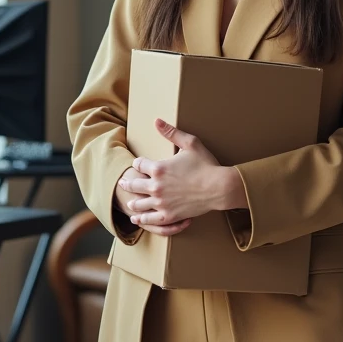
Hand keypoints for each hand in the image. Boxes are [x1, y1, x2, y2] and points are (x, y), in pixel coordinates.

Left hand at [117, 118, 223, 234]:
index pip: (139, 165)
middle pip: (134, 185)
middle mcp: (156, 186)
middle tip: (123, 184)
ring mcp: (161, 203)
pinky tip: (136, 219)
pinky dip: (141, 219)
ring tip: (130, 203)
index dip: (138, 164)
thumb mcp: (190, 143)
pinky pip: (150, 220)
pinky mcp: (169, 215)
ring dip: (133, 202)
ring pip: (139, 204)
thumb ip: (172, 132)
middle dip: (128, 183)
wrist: (219, 187)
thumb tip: (157, 121)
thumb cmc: (206, 164)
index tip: (139, 165)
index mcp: (158, 169)